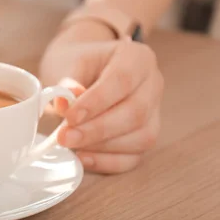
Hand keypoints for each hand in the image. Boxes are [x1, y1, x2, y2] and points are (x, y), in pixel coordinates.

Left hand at [39, 21, 163, 173]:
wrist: (86, 70)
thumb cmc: (79, 65)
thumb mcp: (69, 63)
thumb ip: (67, 83)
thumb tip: (66, 104)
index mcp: (137, 58)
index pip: (122, 80)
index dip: (97, 102)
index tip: (70, 116)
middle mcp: (153, 84)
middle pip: (136, 112)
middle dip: (97, 130)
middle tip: (65, 137)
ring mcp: (155, 112)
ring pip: (141, 137)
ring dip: (102, 146)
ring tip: (71, 143)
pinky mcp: (146, 135)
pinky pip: (135, 156)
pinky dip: (108, 161)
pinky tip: (84, 157)